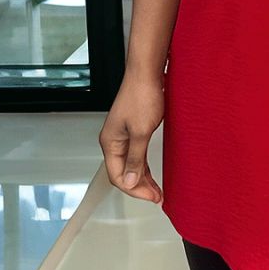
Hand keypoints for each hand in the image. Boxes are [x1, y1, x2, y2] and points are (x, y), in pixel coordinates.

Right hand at [99, 70, 164, 203]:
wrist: (147, 73)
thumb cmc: (142, 95)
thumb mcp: (141, 132)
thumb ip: (135, 158)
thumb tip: (128, 181)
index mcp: (110, 142)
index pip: (117, 176)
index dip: (134, 189)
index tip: (152, 196)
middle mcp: (114, 140)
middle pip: (123, 172)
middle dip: (139, 187)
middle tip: (157, 197)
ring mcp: (123, 135)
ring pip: (130, 164)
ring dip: (143, 178)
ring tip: (157, 190)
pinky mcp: (133, 129)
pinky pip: (136, 154)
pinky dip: (145, 165)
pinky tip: (153, 173)